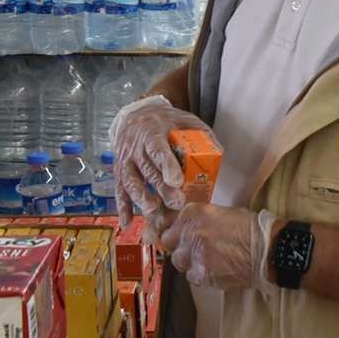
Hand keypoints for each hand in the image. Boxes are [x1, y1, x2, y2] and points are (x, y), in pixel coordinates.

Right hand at [110, 95, 218, 238]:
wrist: (135, 115)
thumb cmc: (164, 121)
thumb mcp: (184, 120)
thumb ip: (201, 134)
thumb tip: (219, 152)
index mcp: (152, 132)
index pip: (158, 149)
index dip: (166, 165)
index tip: (176, 181)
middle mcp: (135, 147)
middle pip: (147, 170)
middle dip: (161, 188)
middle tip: (176, 203)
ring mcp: (125, 160)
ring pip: (130, 181)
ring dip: (140, 199)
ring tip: (153, 213)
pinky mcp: (119, 171)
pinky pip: (119, 190)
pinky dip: (122, 207)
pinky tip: (128, 222)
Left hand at [160, 205, 277, 290]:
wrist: (268, 249)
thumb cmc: (251, 228)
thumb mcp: (223, 213)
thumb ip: (201, 218)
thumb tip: (187, 226)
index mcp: (194, 213)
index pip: (168, 222)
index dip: (173, 230)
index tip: (176, 235)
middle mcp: (190, 232)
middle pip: (169, 242)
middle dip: (179, 245)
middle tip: (193, 249)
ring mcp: (194, 254)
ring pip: (179, 261)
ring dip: (189, 261)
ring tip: (207, 261)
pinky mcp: (202, 274)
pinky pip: (192, 277)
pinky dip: (200, 275)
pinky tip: (215, 270)